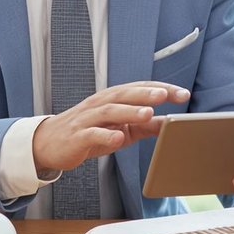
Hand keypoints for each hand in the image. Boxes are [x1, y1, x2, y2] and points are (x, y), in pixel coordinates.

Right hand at [31, 81, 188, 171]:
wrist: (50, 144)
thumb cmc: (89, 132)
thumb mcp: (121, 128)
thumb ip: (145, 125)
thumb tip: (171, 124)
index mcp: (113, 99)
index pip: (139, 89)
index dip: (161, 89)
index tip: (183, 94)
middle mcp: (100, 104)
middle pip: (124, 94)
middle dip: (146, 94)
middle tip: (166, 96)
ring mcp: (87, 120)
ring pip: (109, 111)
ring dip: (129, 111)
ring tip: (148, 114)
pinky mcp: (77, 137)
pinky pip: (91, 135)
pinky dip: (105, 136)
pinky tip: (118, 139)